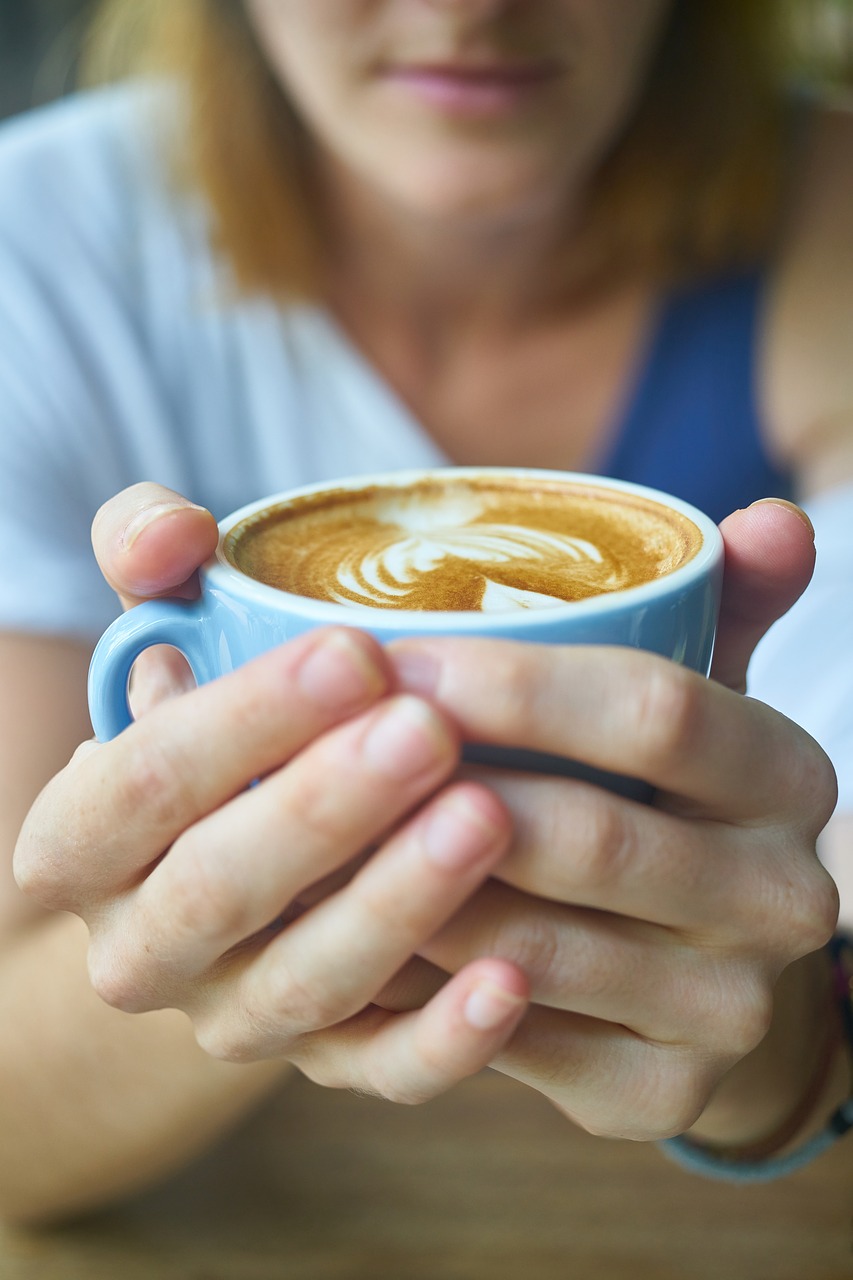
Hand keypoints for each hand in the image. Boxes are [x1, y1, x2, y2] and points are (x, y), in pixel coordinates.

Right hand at [14, 484, 529, 1101]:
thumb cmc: (213, 729)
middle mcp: (144, 945)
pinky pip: (381, 1072)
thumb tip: (173, 534)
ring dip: (393, 908)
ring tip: (485, 818)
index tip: (351, 652)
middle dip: (322, 808)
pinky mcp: (326, 1061)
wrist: (226, 877)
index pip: (141, 785)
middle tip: (428, 729)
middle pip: (217, 891)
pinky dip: (446, 1041)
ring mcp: (235, 1013)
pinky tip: (515, 978)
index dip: (239, 723)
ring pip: (304, 984)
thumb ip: (151, 558)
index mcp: (81, 841)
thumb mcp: (164, 632)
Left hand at [372, 500, 839, 1139]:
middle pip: (591, 836)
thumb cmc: (666, 797)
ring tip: (301, 834)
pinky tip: (344, 933)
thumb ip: (723, 606)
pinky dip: (421, 989)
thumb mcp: (698, 697)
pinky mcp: (660, 1093)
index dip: (515, 686)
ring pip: (535, 945)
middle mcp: (782, 897)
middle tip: (320, 750)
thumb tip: (767, 518)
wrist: (701, 959)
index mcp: (788, 777)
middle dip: (440, 789)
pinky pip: (516, 1044)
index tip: (391, 658)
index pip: (653, 712)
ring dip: (408, 889)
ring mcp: (726, 1007)